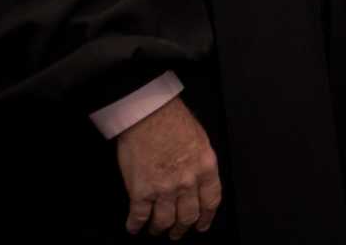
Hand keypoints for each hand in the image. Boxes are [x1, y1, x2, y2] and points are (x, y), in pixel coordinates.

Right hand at [115, 97, 219, 237]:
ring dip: (160, 229)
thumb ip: (200, 163)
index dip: (206, 217)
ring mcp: (164, 190)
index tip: (202, 225)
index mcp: (205, 168)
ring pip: (165, 221)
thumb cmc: (174, 120)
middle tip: (177, 232)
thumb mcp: (200, 140)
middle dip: (182, 228)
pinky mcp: (141, 192)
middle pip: (188, 216)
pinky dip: (135, 226)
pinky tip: (134, 227)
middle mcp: (188, 182)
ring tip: (156, 229)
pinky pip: (139, 217)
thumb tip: (198, 178)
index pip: (211, 201)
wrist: (149, 115)